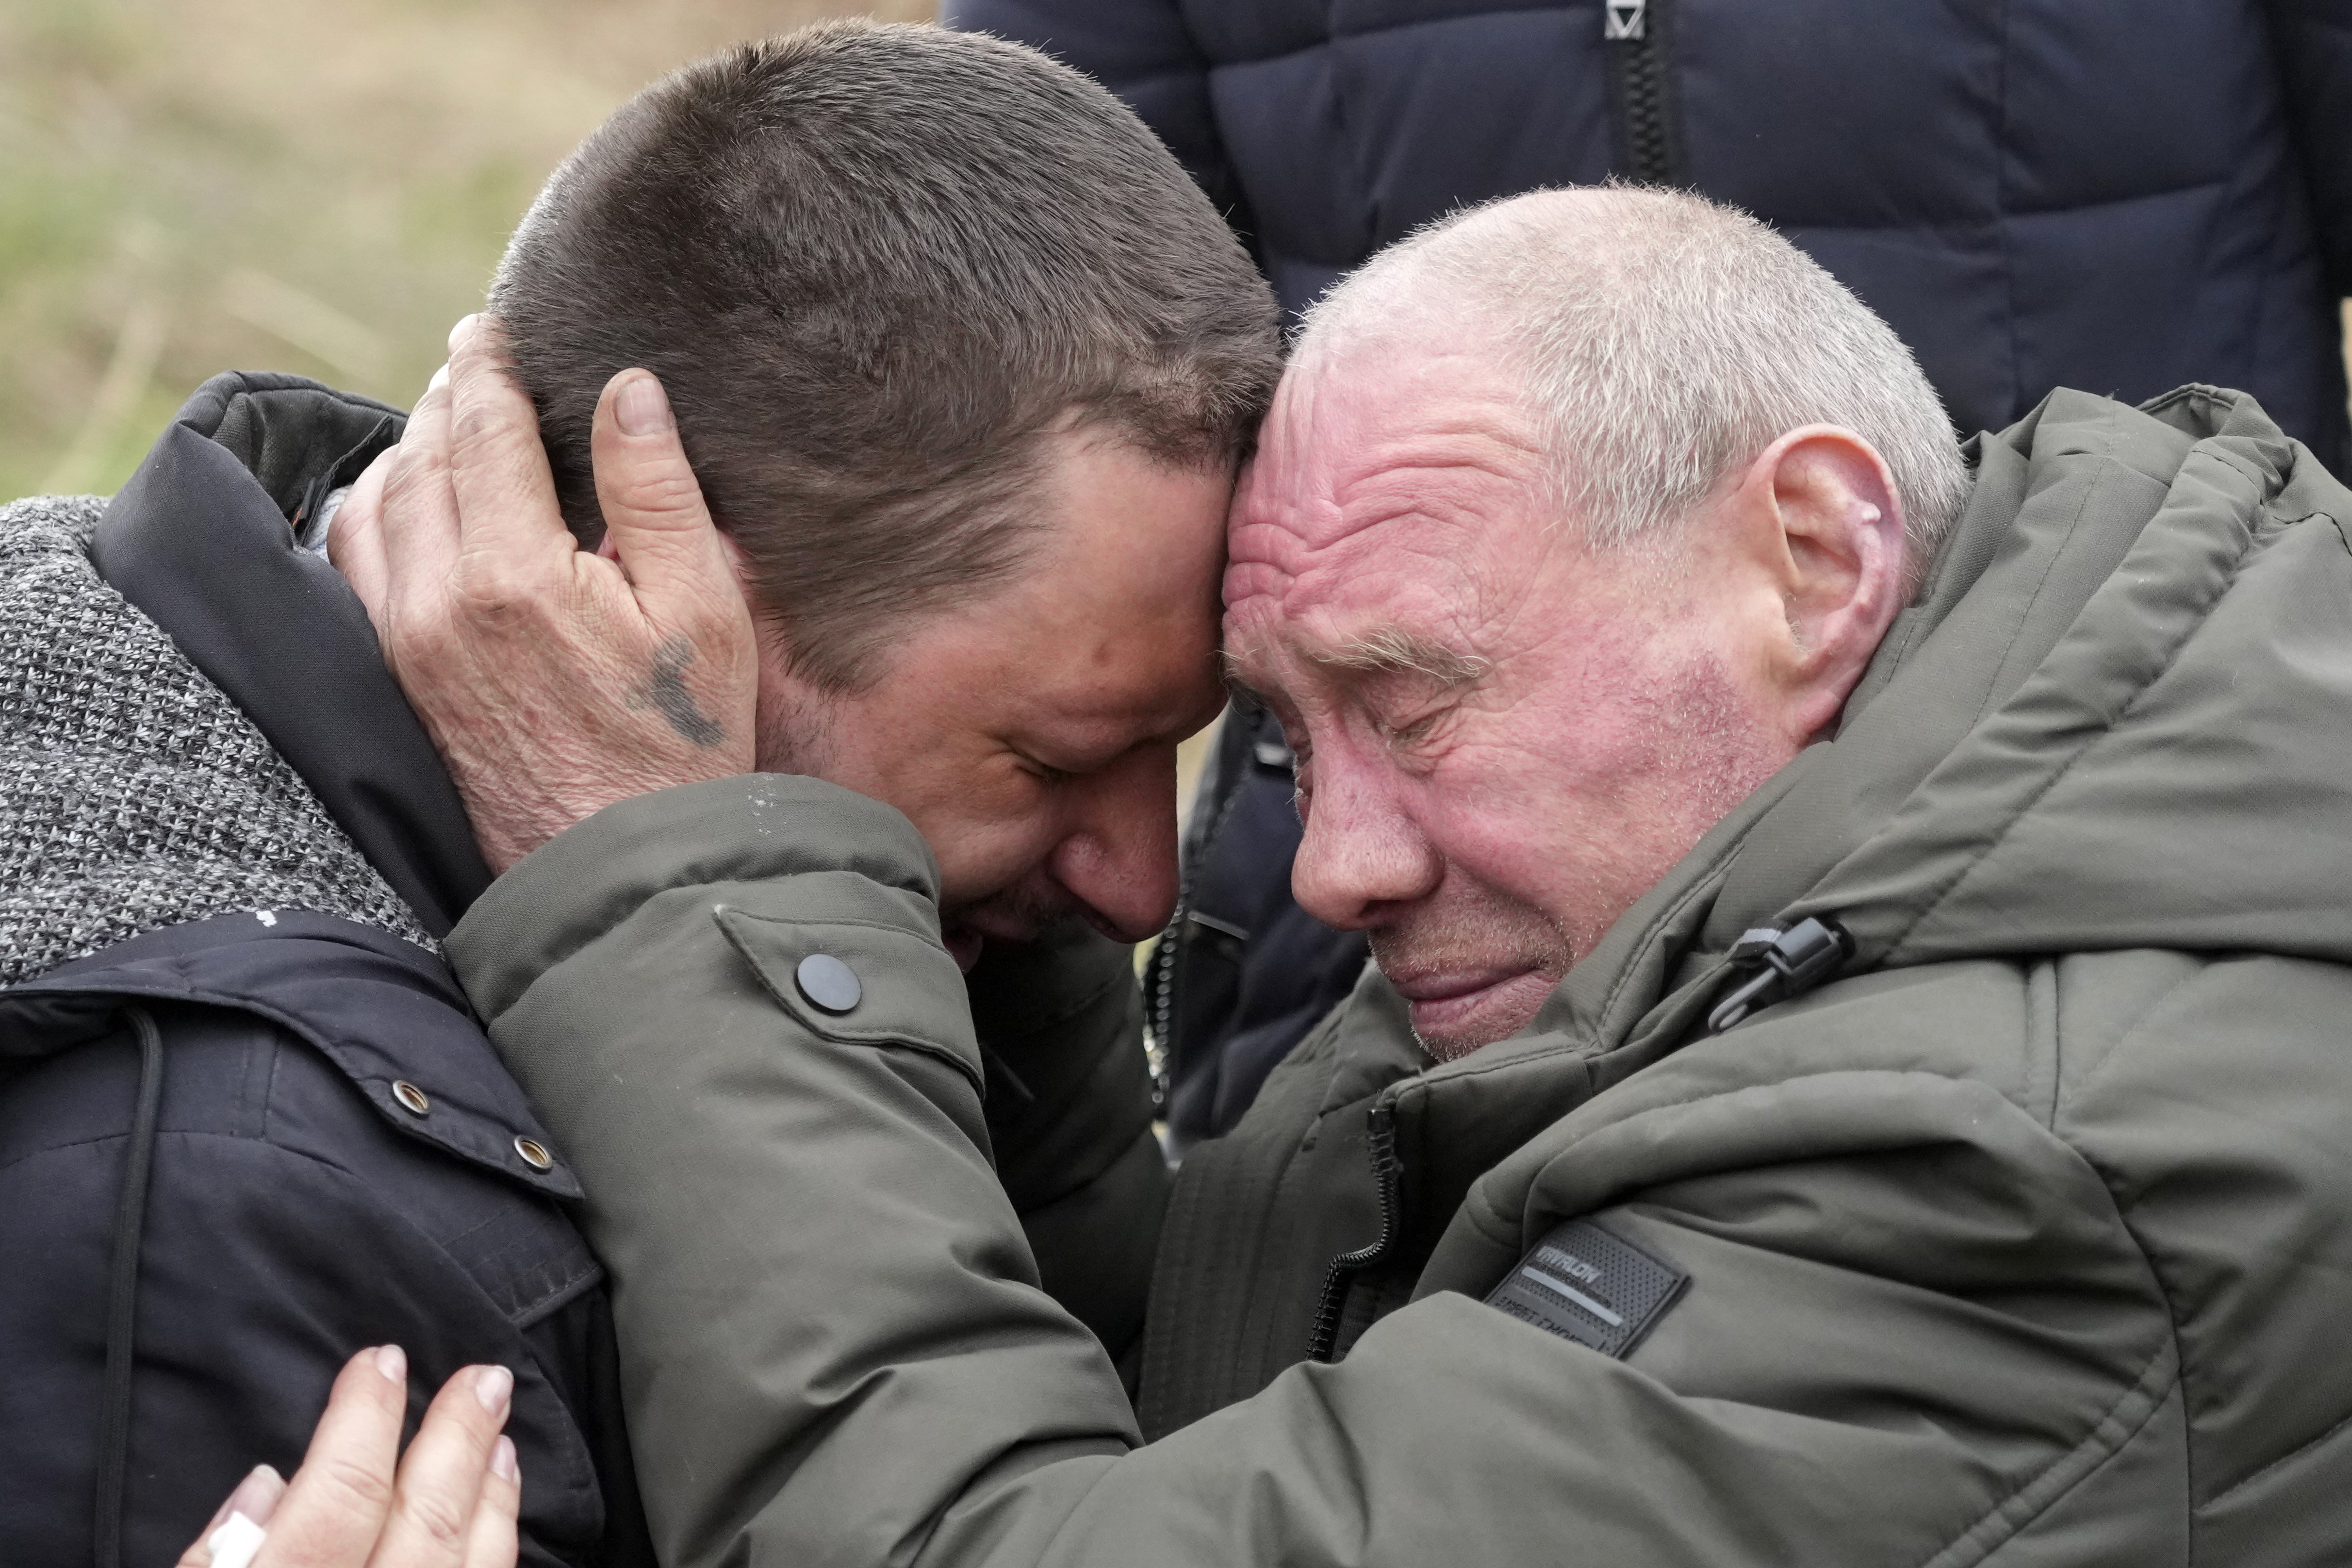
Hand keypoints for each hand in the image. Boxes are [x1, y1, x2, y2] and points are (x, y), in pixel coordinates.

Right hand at [177, 1347, 518, 1567]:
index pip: (339, 1499)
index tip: (381, 1361)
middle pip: (423, 1524)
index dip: (365, 1421)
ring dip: (489, 1493)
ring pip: (468, 1565)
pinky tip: (500, 1512)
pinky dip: (498, 1545)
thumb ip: (212, 1556)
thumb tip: (269, 1483)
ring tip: (498, 1432)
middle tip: (482, 1377)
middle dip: (455, 1442)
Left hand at [332, 315, 758, 871]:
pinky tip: (400, 505)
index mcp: (514, 572)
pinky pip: (354, 568)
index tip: (490, 329)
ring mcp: (404, 645)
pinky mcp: (397, 683)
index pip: (485, 430)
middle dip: (447, 399)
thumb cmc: (681, 743)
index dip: (489, 366)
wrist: (618, 867)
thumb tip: (629, 391)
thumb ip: (658, 493)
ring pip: (373, 508)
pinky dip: (370, 513)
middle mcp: (437, 600)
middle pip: (423, 458)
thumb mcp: (702, 610)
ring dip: (405, 451)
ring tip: (441, 424)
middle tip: (471, 361)